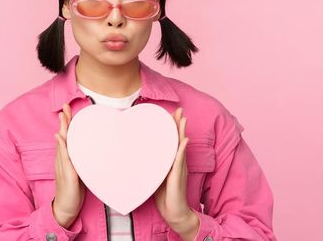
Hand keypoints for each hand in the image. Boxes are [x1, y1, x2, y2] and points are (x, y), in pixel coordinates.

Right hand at [52, 102, 84, 227]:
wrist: (65, 208)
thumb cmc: (73, 191)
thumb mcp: (79, 172)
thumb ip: (81, 160)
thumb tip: (89, 149)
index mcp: (66, 159)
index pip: (67, 138)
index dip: (67, 124)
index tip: (69, 110)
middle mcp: (62, 160)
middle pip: (62, 137)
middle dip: (64, 122)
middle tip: (65, 107)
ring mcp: (63, 167)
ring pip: (62, 144)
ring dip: (62, 130)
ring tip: (63, 117)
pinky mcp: (67, 174)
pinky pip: (64, 158)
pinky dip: (61, 147)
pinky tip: (60, 138)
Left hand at [154, 107, 199, 240]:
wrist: (174, 213)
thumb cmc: (165, 196)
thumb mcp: (155, 177)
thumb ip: (151, 166)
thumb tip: (138, 155)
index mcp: (170, 162)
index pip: (171, 142)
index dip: (171, 128)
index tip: (168, 114)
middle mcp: (177, 163)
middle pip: (178, 140)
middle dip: (178, 124)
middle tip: (179, 109)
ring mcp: (178, 169)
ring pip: (180, 147)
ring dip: (182, 132)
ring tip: (182, 119)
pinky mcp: (178, 177)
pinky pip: (180, 161)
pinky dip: (182, 150)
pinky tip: (184, 140)